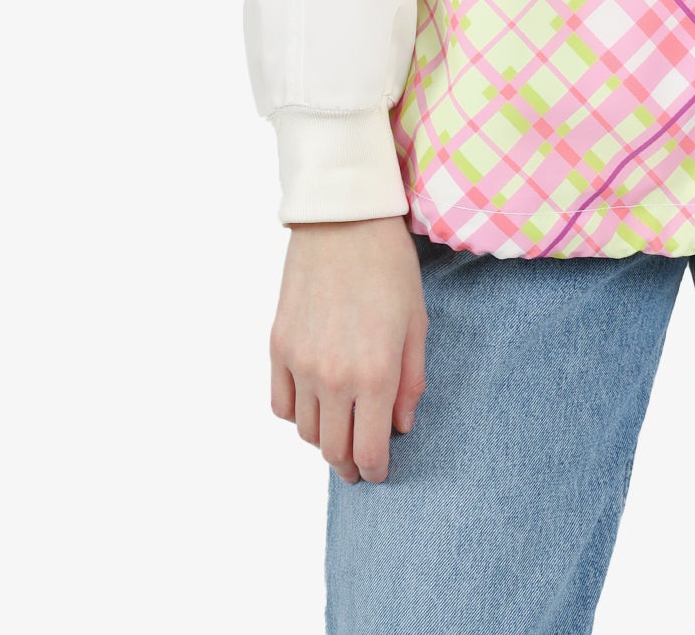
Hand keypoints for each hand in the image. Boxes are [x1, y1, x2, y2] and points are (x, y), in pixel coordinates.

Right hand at [269, 216, 428, 484]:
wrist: (343, 221)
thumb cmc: (389, 267)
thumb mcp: (416, 323)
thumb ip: (410, 381)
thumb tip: (401, 426)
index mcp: (375, 375)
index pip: (370, 450)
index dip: (375, 470)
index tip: (379, 473)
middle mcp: (334, 378)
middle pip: (334, 450)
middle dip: (350, 464)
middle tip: (361, 463)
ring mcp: (301, 364)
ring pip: (306, 432)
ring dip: (324, 439)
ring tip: (340, 428)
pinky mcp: (278, 346)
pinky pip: (281, 404)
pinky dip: (296, 413)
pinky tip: (314, 402)